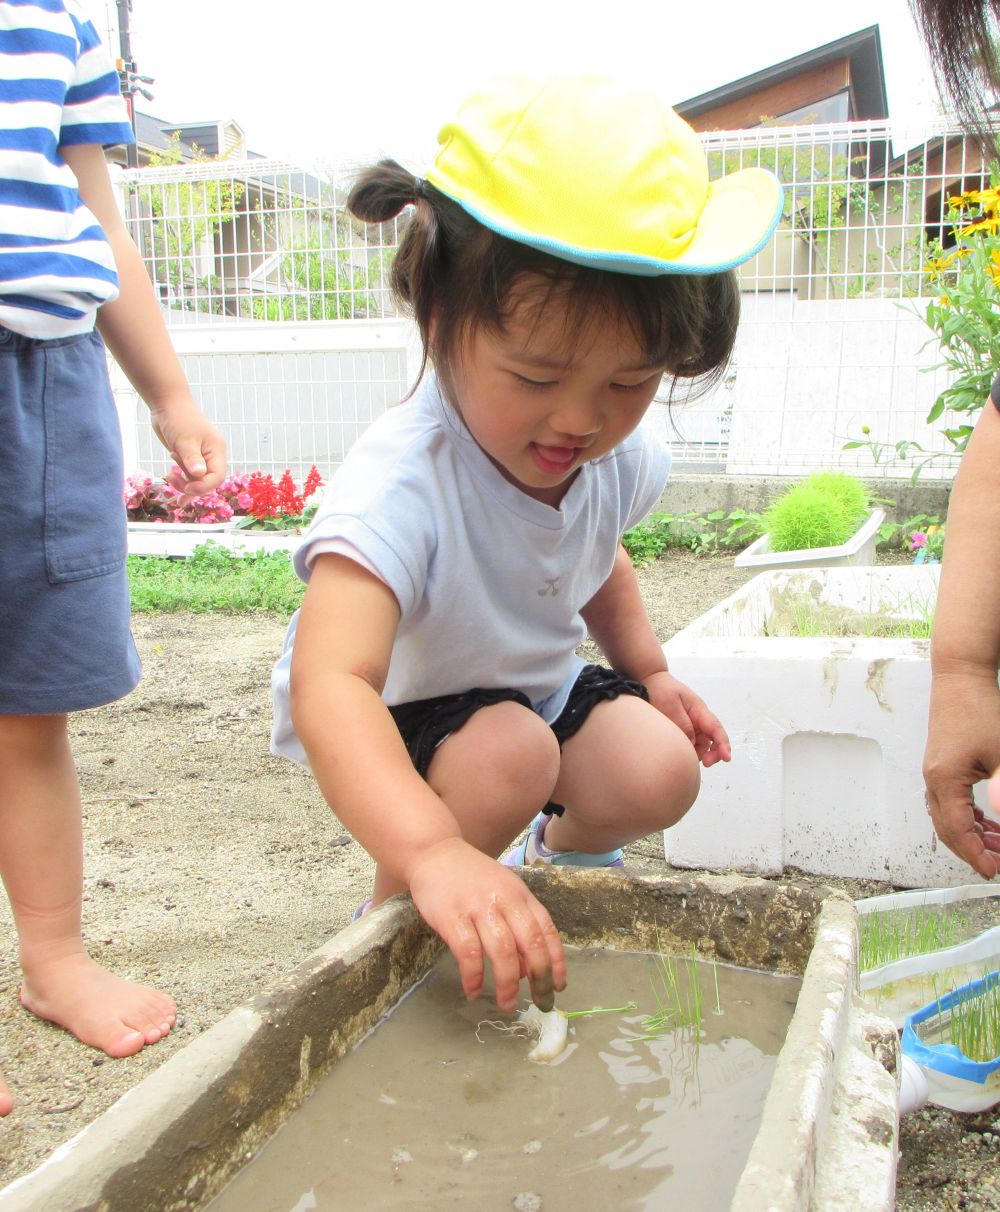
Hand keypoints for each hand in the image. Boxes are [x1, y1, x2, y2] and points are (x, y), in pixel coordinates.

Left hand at [149, 395, 225, 501]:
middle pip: (207, 482)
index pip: (217, 477)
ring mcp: (201, 458)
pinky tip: (171, 479)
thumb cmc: (178, 418)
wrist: (167, 403)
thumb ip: (192, 459)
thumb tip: (199, 474)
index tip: (187, 488)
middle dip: (191, 486)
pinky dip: (182, 480)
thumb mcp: (184, 440)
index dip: (203, 486)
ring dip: (183, 483)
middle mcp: (212, 456)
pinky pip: (190, 475)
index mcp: (216, 451)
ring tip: (169, 475)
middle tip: (172, 480)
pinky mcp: (190, 458)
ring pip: (197, 481)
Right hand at [407, 838, 565, 1011]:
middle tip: (540, 1003)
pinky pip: (468, 953)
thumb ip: (517, 925)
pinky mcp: (452, 916)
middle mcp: (504, 900)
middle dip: (540, 978)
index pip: (547, 930)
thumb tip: (524, 970)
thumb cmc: (471, 877)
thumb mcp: (502, 892)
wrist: (435, 852)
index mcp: (520, 895)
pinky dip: (473, 976)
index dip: (556, 961)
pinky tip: (472, 991)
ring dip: (507, 984)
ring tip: (507, 1004)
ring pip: (502, 952)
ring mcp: (478, 908)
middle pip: (531, 944)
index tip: (559, 987)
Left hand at [644, 671, 730, 767]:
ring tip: (684, 758)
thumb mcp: (671, 705)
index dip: (723, 744)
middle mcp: (699, 719)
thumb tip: (691, 743)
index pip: (715, 729)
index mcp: (699, 710)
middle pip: (712, 741)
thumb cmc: (661, 689)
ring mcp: (691, 725)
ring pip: (700, 746)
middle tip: (706, 764)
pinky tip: (677, 754)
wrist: (650, 682)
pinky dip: (687, 752)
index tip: (727, 758)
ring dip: (697, 754)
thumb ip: (682, 724)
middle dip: (714, 754)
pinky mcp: (682, 731)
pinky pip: (689, 745)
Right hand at [924, 671, 999, 878]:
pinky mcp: (941, 764)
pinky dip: (966, 817)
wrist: (962, 677)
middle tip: (995, 865)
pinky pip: (948, 802)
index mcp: (944, 779)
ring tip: (996, 845)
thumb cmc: (979, 707)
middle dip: (971, 851)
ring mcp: (935, 771)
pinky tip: (984, 821)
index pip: (958, 831)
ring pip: (946, 816)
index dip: (976, 855)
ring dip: (970, 835)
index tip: (992, 871)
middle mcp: (934, 778)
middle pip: (946, 829)